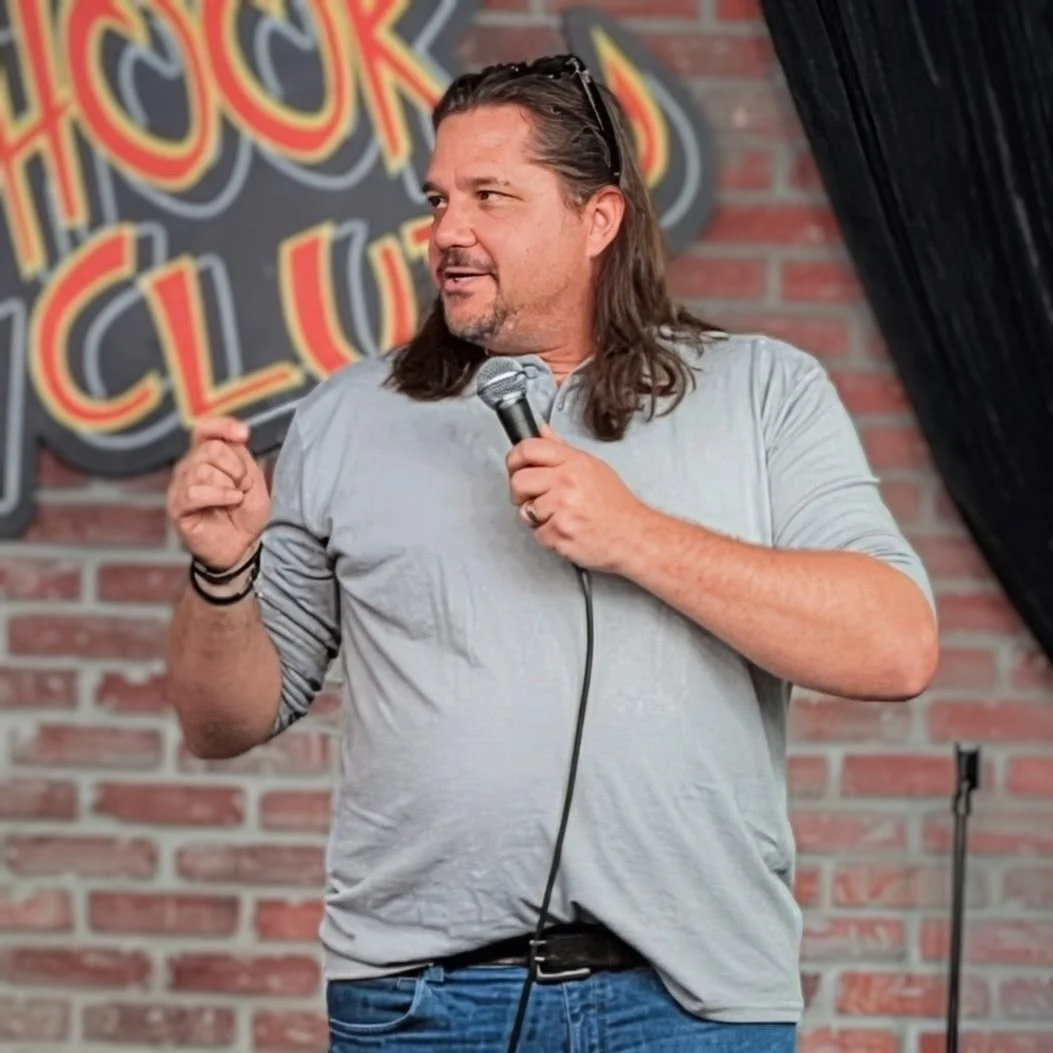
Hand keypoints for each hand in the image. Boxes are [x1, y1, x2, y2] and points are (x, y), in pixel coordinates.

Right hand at [167, 417, 269, 571]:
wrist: (245, 548)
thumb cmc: (248, 515)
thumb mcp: (253, 481)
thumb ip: (242, 457)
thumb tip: (235, 437)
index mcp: (206, 457)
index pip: (205, 430)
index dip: (222, 426)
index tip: (244, 434)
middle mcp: (189, 468)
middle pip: (210, 448)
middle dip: (235, 467)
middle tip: (242, 486)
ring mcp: (180, 488)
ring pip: (202, 469)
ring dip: (228, 484)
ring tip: (236, 499)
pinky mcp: (177, 508)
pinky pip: (193, 492)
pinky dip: (218, 495)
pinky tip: (231, 502)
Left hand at [505, 424, 649, 571]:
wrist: (634, 536)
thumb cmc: (615, 505)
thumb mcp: (593, 467)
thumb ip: (562, 450)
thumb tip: (541, 431)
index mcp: (574, 462)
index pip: (528, 448)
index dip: (514, 459)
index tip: (515, 467)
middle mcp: (567, 481)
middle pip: (518, 481)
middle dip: (520, 493)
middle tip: (533, 499)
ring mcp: (562, 508)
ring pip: (525, 510)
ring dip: (536, 517)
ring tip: (558, 517)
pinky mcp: (559, 533)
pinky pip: (536, 533)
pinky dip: (547, 535)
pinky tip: (565, 530)